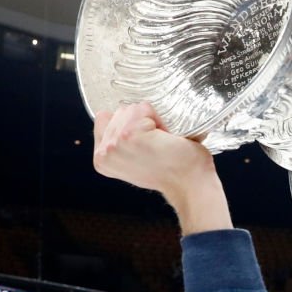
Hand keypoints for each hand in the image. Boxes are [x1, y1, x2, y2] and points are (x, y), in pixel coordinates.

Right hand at [93, 102, 231, 233]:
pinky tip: (165, 139)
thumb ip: (121, 143)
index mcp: (101, 159)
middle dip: (141, 121)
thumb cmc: (173, 173)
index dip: (130, 124)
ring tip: (160, 142)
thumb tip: (114, 115)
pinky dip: (160, 119)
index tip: (145, 144)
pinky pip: (145, 108)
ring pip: (132, 108)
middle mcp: (103, 152)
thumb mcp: (136, 160)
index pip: (105, 118)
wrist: (190, 184)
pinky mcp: (129, 134)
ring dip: (151, 120)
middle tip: (156, 145)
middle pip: (120, 110)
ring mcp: (115, 143)